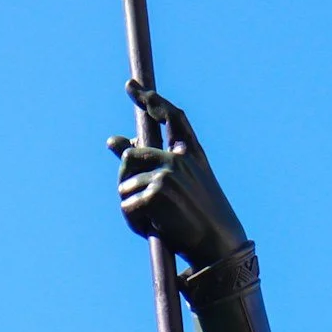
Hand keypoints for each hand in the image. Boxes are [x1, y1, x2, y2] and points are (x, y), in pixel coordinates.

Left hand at [108, 81, 248, 268]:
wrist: (217, 245)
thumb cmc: (198, 220)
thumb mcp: (182, 186)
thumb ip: (152, 163)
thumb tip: (114, 141)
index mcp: (191, 155)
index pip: (171, 117)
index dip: (151, 100)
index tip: (132, 87)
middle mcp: (179, 159)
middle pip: (130, 155)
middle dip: (124, 177)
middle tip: (134, 199)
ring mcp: (167, 174)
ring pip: (124, 186)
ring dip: (132, 207)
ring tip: (156, 221)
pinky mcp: (156, 193)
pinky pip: (126, 207)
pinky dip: (134, 222)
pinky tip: (154, 228)